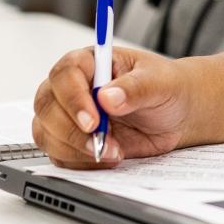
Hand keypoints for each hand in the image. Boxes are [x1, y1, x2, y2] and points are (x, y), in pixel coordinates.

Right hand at [32, 45, 191, 167]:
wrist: (176, 113)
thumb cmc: (166, 87)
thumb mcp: (159, 82)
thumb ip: (135, 88)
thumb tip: (108, 97)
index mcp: (91, 62)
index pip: (65, 74)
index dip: (73, 98)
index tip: (93, 121)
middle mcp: (74, 87)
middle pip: (47, 106)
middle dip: (70, 130)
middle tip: (100, 142)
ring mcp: (69, 115)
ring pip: (46, 133)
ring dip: (76, 149)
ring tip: (113, 150)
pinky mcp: (71, 140)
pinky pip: (59, 155)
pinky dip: (80, 162)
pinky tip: (108, 155)